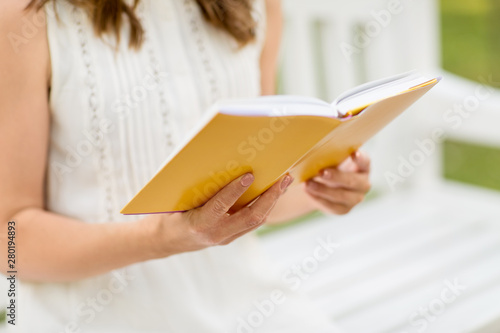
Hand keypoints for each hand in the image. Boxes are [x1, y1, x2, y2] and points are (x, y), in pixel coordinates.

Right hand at [148, 173, 292, 257]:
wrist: (167, 240)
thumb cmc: (171, 213)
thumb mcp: (178, 200)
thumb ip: (198, 187)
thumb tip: (219, 162)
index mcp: (199, 223)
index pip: (220, 206)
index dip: (235, 190)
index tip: (249, 174)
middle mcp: (216, 234)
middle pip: (251, 217)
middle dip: (270, 197)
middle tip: (282, 178)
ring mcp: (227, 237)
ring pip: (257, 220)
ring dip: (273, 200)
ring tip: (284, 182)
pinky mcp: (232, 236)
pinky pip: (253, 222)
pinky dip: (266, 206)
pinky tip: (273, 192)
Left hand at [304, 151, 370, 214]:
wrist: (324, 185)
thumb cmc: (331, 166)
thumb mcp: (334, 160)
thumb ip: (330, 156)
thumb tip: (315, 154)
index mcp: (363, 167)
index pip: (365, 162)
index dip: (360, 159)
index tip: (354, 153)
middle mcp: (363, 183)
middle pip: (352, 181)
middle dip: (335, 177)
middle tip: (321, 172)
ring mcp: (355, 198)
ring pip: (341, 196)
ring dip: (322, 189)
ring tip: (307, 183)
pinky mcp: (344, 209)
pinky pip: (331, 205)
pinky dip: (318, 198)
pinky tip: (307, 191)